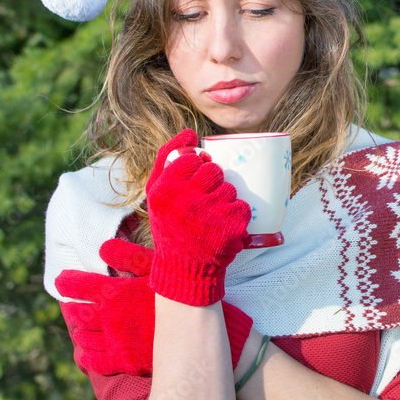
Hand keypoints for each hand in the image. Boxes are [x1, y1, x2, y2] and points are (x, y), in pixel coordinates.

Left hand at [57, 238, 252, 375]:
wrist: (200, 329)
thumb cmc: (182, 291)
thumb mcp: (157, 266)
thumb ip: (127, 255)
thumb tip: (102, 247)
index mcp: (115, 292)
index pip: (79, 285)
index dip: (67, 282)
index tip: (61, 280)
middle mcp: (109, 319)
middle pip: (78, 314)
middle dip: (72, 308)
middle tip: (70, 305)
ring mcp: (115, 343)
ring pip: (84, 338)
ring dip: (78, 330)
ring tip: (78, 326)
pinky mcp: (123, 362)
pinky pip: (94, 363)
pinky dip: (85, 357)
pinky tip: (84, 352)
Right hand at [145, 129, 250, 305]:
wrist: (184, 268)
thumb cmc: (169, 225)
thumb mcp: (156, 193)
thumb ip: (167, 158)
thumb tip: (189, 131)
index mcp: (163, 191)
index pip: (190, 159)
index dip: (195, 168)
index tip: (191, 182)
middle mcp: (184, 202)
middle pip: (213, 170)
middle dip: (212, 182)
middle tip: (202, 200)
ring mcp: (209, 216)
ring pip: (230, 188)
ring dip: (225, 198)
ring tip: (211, 215)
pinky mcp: (231, 228)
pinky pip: (243, 206)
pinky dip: (237, 214)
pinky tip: (222, 226)